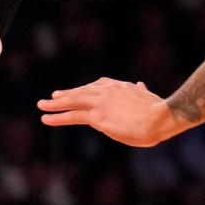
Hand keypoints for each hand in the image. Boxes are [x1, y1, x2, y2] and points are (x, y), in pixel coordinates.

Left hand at [38, 78, 171, 146]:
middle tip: (53, 97)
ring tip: (42, 106)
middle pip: (82, 91)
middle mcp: (108, 91)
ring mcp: (101, 103)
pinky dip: (58, 117)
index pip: (99, 85)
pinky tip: (46, 118)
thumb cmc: (160, 111)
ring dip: (55, 104)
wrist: (162, 117)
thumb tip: (141, 85)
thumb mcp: (149, 97)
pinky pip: (73, 116)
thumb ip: (141, 91)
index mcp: (121, 87)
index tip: (78, 91)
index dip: (86, 89)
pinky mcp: (98, 117)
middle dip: (66, 94)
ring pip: (73, 101)